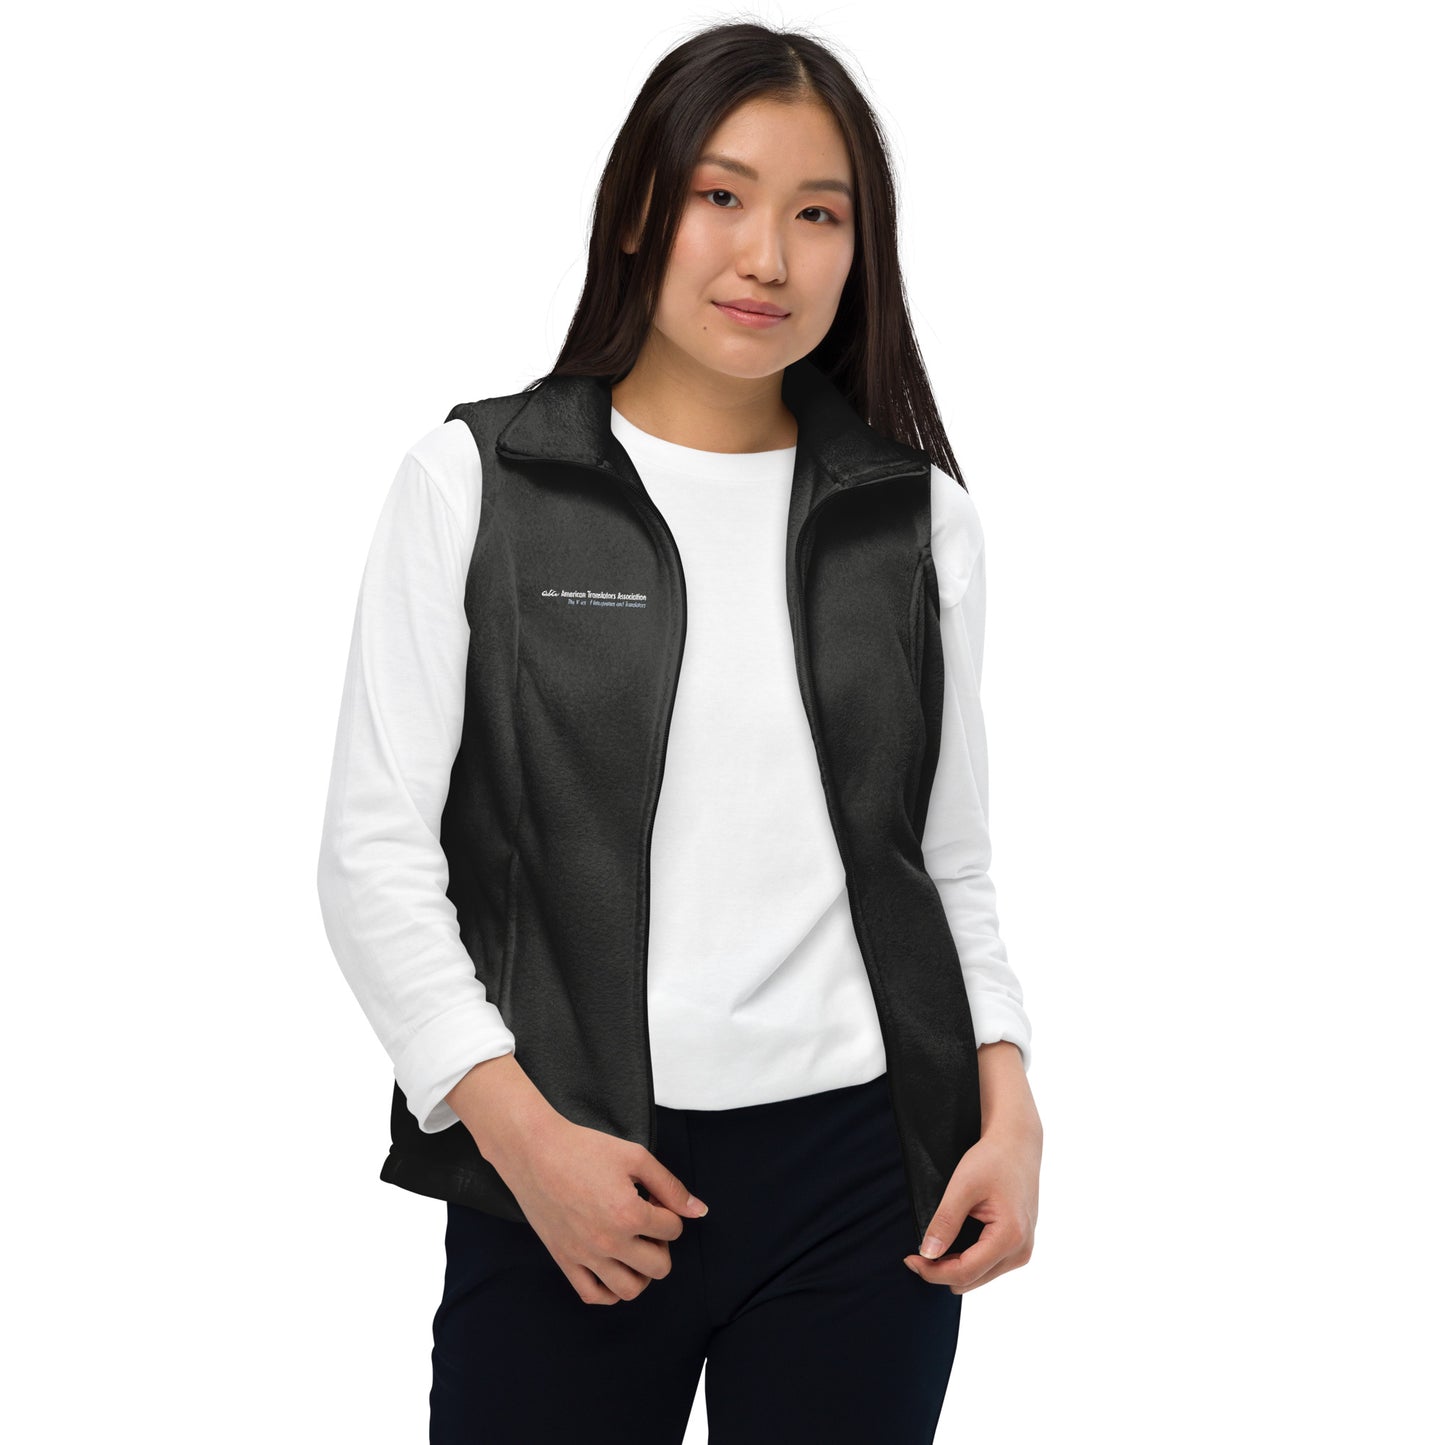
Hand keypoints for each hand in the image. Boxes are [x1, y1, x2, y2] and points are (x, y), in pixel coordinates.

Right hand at [491, 1112, 710, 1305]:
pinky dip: (609, 1290)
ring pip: (630, 1289)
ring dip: (641, 1272)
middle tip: (647, 1224)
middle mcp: (609, 1242)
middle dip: (662, 1245)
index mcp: (629, 1215)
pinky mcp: (565, 1260)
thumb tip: (698, 1210)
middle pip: (659, 1267)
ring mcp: (585, 1256)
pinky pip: (594, 1295)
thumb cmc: (584, 1148)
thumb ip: (670, 1186)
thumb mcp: (635, 1156)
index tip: (651, 1197)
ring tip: (633, 1247)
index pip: (673, 1229)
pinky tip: (613, 1267)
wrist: (535, 1151)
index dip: (668, 1211)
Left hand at [902, 1110, 1041, 1295]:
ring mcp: (1023, 1251)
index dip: (932, 1271)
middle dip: (942, 1270)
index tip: (909, 1259)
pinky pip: (988, 1266)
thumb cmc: (992, 1159)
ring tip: (936, 1244)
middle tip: (917, 1252)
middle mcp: (1021, 1251)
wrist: (1017, 1145)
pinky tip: (954, 1241)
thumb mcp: (962, 1186)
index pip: (964, 1272)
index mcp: (1010, 1237)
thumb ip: (945, 1222)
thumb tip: (927, 1255)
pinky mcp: (1020, 1246)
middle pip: (972, 1280)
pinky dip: (968, 1260)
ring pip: (979, 1277)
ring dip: (955, 1266)